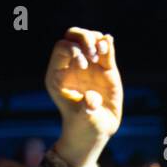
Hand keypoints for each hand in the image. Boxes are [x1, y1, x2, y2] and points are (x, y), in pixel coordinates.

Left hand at [45, 27, 122, 166]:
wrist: (97, 130)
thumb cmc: (84, 126)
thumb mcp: (83, 120)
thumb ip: (86, 109)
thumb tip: (93, 99)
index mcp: (58, 76)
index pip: (61, 48)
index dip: (72, 50)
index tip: (84, 63)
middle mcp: (72, 67)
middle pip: (72, 36)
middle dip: (84, 38)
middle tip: (93, 53)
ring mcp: (89, 65)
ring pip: (88, 38)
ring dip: (96, 39)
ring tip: (101, 53)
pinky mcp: (105, 67)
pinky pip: (105, 47)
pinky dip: (107, 43)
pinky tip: (108, 46)